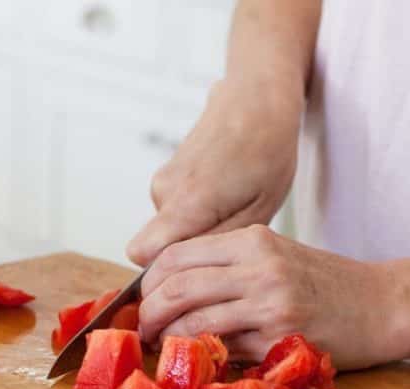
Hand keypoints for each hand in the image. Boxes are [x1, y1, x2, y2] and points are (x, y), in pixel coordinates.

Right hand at [127, 77, 302, 266]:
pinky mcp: (167, 172)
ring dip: (196, 225)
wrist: (258, 98)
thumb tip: (189, 270)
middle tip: (227, 233)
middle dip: (187, 248)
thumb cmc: (267, 151)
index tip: (191, 270)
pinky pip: (174, 207)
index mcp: (185, 204)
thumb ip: (217, 244)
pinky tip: (224, 189)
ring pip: (168, 226)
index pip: (142, 255)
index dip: (161, 269)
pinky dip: (195, 208)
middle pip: (157, 244)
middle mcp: (164, 192)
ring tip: (233, 203)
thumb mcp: (258, 210)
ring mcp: (163, 180)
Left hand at [137, 225, 394, 369]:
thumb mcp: (271, 254)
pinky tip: (197, 360)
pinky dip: (203, 357)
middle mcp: (258, 266)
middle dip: (147, 314)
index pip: (174, 256)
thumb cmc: (321, 282)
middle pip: (176, 288)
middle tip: (141, 331)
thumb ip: (223, 265)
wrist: (382, 303)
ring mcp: (270, 304)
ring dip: (168, 340)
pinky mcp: (280, 339)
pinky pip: (225, 351)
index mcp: (249, 239)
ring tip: (161, 348)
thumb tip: (163, 288)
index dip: (146, 284)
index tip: (138, 302)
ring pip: (194, 322)